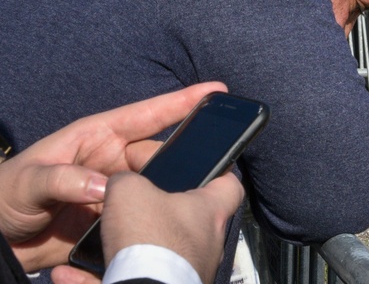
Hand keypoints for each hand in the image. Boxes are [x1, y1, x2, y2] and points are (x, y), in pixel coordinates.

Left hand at [0, 82, 226, 271]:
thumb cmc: (4, 197)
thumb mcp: (27, 181)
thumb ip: (62, 179)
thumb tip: (103, 187)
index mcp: (97, 137)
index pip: (148, 114)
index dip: (182, 101)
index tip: (216, 91)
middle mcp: (113, 161)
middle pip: (161, 154)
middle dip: (186, 157)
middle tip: (213, 165)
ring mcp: (116, 192)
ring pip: (157, 187)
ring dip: (173, 192)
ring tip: (194, 198)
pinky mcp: (115, 222)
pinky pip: (144, 217)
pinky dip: (156, 220)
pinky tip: (168, 226)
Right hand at [51, 172, 243, 283]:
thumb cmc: (149, 237)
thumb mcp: (130, 192)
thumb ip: (126, 180)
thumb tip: (121, 183)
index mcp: (210, 211)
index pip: (229, 184)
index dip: (216, 172)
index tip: (198, 167)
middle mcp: (207, 243)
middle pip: (189, 220)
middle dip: (159, 214)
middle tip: (133, 206)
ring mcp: (189, 272)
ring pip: (158, 254)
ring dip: (128, 250)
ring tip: (99, 242)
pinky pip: (130, 281)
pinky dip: (100, 278)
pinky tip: (69, 274)